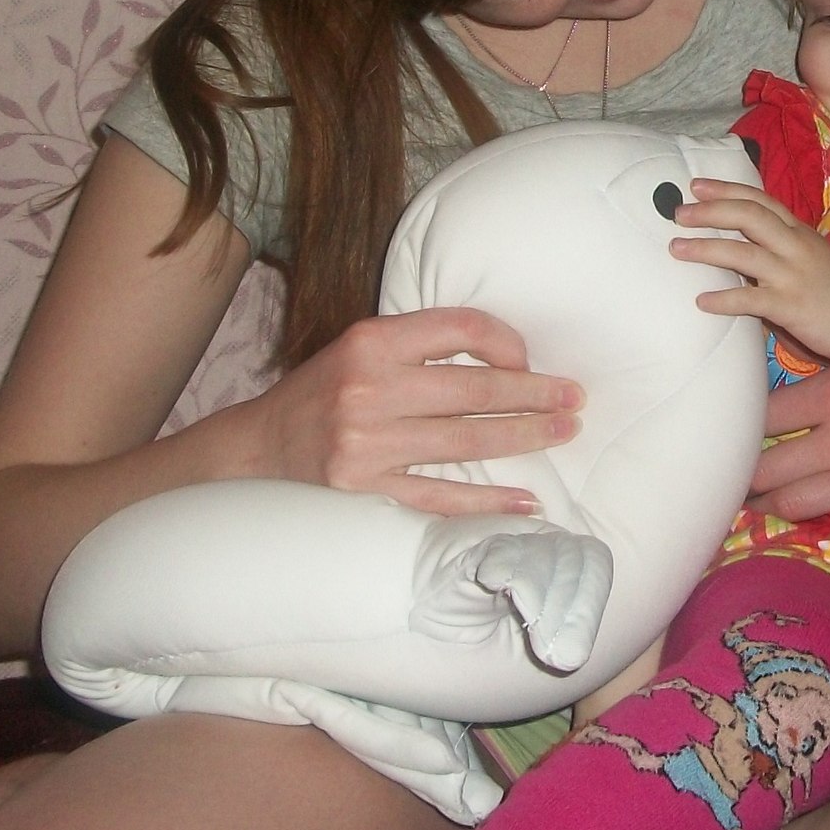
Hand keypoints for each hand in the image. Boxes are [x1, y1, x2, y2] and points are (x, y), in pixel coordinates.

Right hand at [244, 307, 582, 516]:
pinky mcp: (364, 492)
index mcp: (371, 341)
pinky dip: (487, 501)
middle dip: (534, 394)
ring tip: (562, 433)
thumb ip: (419, 347)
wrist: (254, 451)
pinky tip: (525, 502)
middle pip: (473, 389)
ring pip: (465, 441)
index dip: (506, 342)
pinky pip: (440, 497)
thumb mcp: (359, 349)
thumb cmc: (321, 395)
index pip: (460, 327)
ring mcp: (367, 444)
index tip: (530, 361)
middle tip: (575, 398)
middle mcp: (369, 388)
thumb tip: (505, 357)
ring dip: (524, 438)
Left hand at [667, 179, 829, 360]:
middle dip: (709, 211)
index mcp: (799, 232)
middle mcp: (795, 247)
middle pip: (747, 216)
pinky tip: (702, 302)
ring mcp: (793, 275)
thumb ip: (783, 250)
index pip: (760, 200)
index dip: (726, 190)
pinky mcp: (792, 306)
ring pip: (743, 253)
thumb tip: (744, 251)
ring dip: (705, 249)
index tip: (696, 185)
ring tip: (677, 249)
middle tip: (678, 213)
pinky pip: (750, 300)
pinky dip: (723, 299)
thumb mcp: (814, 259)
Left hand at [746, 363, 829, 548]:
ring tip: (759, 517)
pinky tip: (818, 550)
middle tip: (730, 494)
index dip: (738, 439)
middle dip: (744, 486)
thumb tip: (782, 391)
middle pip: (769, 470)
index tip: (727, 449)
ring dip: (772, 514)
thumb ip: (828, 378)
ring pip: (798, 504)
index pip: (763, 419)